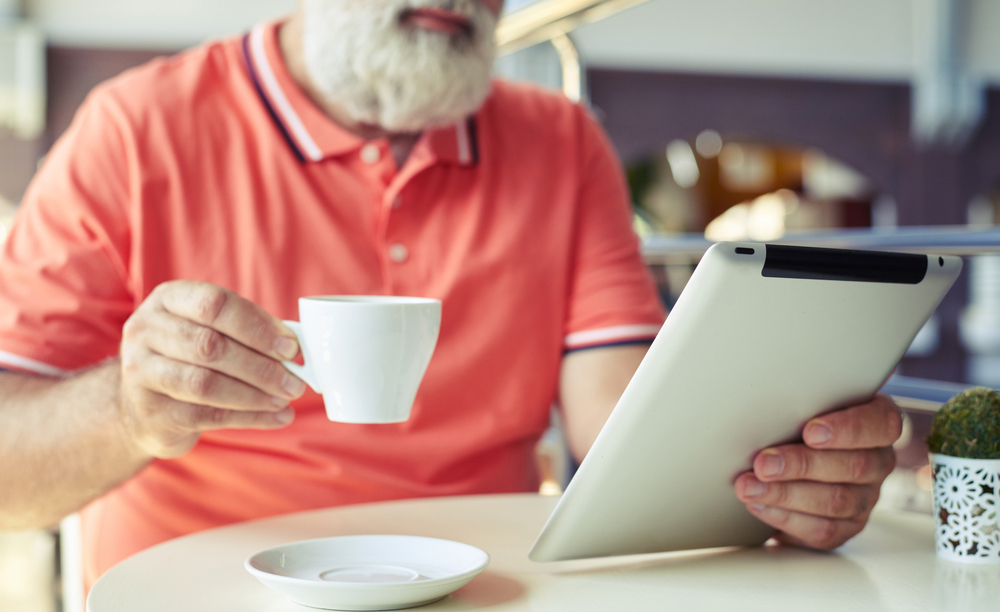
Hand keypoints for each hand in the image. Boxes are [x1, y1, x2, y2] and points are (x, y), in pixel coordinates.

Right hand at [118, 281, 305, 458]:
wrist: (143, 405)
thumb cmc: (190, 358)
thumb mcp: (210, 330)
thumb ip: (248, 331)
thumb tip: (294, 347)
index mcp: (168, 299)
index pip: (215, 304)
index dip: (257, 326)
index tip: (291, 347)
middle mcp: (146, 330)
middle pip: (210, 346)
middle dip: (261, 366)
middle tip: (294, 380)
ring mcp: (140, 372)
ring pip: (206, 384)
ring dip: (255, 394)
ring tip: (285, 399)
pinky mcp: (150, 411)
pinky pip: (206, 416)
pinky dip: (249, 417)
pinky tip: (275, 417)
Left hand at [733, 394, 901, 548]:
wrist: (790, 464)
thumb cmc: (797, 424)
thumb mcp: (802, 408)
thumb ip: (798, 407)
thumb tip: (760, 408)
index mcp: (877, 424)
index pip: (882, 424)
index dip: (848, 429)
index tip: (810, 431)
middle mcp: (878, 461)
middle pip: (854, 466)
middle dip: (802, 465)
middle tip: (763, 464)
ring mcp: (866, 497)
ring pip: (834, 501)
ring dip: (785, 494)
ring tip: (749, 487)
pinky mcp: (847, 527)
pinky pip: (822, 529)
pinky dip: (785, 517)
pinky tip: (759, 504)